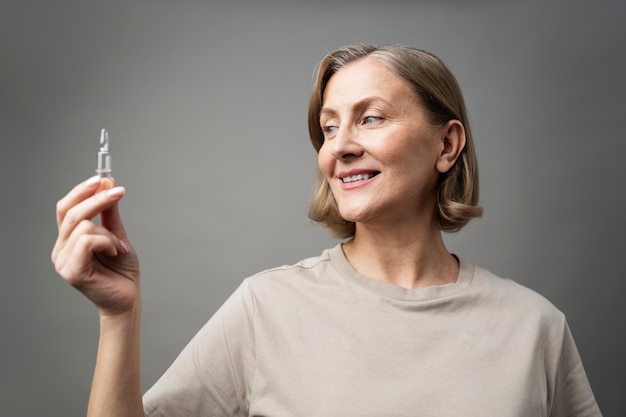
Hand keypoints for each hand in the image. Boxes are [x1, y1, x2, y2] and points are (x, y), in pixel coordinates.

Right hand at [52, 176, 139, 316]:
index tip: (103, 179)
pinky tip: (115, 252)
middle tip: (119, 191)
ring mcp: (62, 261)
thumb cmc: (122, 271)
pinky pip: (87, 240)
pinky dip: (106, 242)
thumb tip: (107, 185)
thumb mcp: (117, 235)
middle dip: (98, 199)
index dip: (82, 191)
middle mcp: (60, 249)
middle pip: (71, 212)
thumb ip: (109, 214)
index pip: (65, 207)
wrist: (128, 297)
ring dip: (109, 233)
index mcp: (68, 239)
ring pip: (83, 226)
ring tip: (118, 247)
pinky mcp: (70, 271)